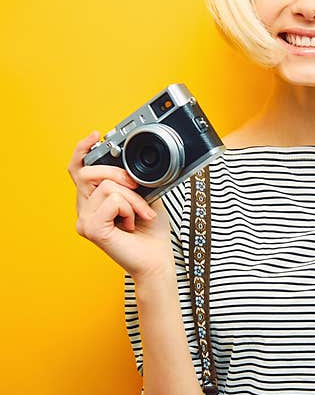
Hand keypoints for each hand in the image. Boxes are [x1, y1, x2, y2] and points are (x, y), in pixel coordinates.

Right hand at [68, 130, 174, 280]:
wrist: (156, 259)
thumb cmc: (151, 232)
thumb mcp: (145, 196)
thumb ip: (132, 179)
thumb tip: (128, 163)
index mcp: (94, 200)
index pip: (78, 170)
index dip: (83, 150)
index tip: (95, 135)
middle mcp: (84, 209)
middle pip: (90, 172)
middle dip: (119, 174)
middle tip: (139, 188)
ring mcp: (84, 220)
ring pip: (107, 186)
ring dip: (133, 198)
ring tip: (139, 215)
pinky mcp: (90, 228)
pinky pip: (113, 201)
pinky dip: (130, 208)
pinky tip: (132, 224)